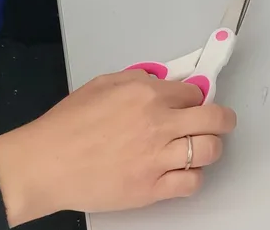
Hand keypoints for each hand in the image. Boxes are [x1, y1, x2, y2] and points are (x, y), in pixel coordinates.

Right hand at [0, 70, 236, 225]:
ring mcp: (157, 158)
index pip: (193, 93)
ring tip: (205, 147)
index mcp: (147, 94)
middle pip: (214, 118)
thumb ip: (137, 80)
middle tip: (222, 121)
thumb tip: (161, 82)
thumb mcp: (103, 84)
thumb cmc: (68, 123)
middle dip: (223, 118)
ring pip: (209, 150)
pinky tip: (185, 172)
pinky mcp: (151, 189)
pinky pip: (191, 184)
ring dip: (212, 147)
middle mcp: (159, 124)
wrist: (47, 163)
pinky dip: (194, 177)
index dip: (195, 97)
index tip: (194, 102)